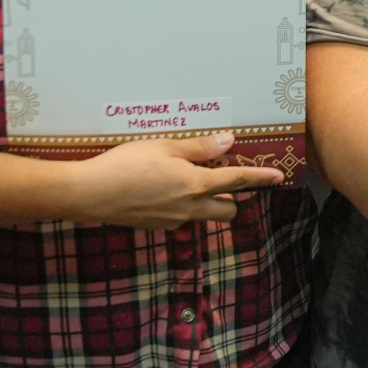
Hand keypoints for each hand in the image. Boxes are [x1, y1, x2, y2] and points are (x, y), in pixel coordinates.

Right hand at [70, 132, 285, 229]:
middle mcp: (189, 208)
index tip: (279, 177)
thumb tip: (228, 141)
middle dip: (232, 195)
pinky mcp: (156, 227)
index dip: (260, 178)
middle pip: (228, 209)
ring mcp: (173, 221)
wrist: (88, 194)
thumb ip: (199, 147)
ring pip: (204, 214)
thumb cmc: (125, 165)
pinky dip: (183, 205)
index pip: (238, 181)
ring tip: (187, 177)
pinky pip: (181, 218)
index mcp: (195, 185)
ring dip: (207, 200)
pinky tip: (163, 188)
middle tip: (220, 174)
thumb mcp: (164, 147)